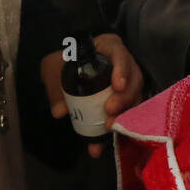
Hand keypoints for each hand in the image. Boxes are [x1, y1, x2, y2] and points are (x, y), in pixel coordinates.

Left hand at [40, 33, 143, 158]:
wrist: (62, 72)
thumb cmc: (61, 64)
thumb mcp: (53, 70)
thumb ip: (55, 89)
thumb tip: (60, 111)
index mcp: (108, 47)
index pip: (120, 53)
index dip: (122, 69)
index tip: (117, 86)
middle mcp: (123, 64)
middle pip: (134, 78)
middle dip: (125, 97)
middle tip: (110, 111)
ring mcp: (127, 83)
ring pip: (136, 97)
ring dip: (125, 114)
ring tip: (109, 128)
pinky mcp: (125, 102)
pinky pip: (127, 114)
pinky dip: (116, 129)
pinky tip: (103, 143)